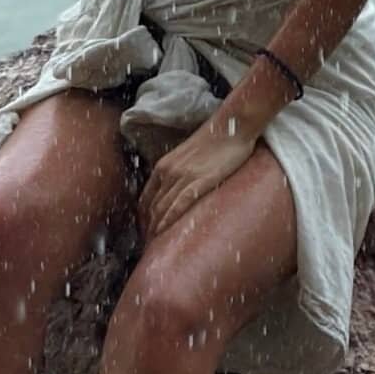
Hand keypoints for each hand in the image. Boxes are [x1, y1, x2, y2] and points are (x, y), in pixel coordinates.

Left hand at [137, 115, 258, 242]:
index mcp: (164, 166)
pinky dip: (169, 219)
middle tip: (149, 247)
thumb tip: (177, 192)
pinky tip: (165, 231)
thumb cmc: (214, 140)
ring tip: (155, 246)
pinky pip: (179, 203)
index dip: (143, 219)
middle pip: (152, 207)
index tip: (146, 233)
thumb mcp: (187, 157)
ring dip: (156, 228)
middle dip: (148, 228)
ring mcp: (183, 176)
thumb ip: (178, 173)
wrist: (230, 126)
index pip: (146, 199)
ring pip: (162, 208)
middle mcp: (168, 171)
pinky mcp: (199, 180)